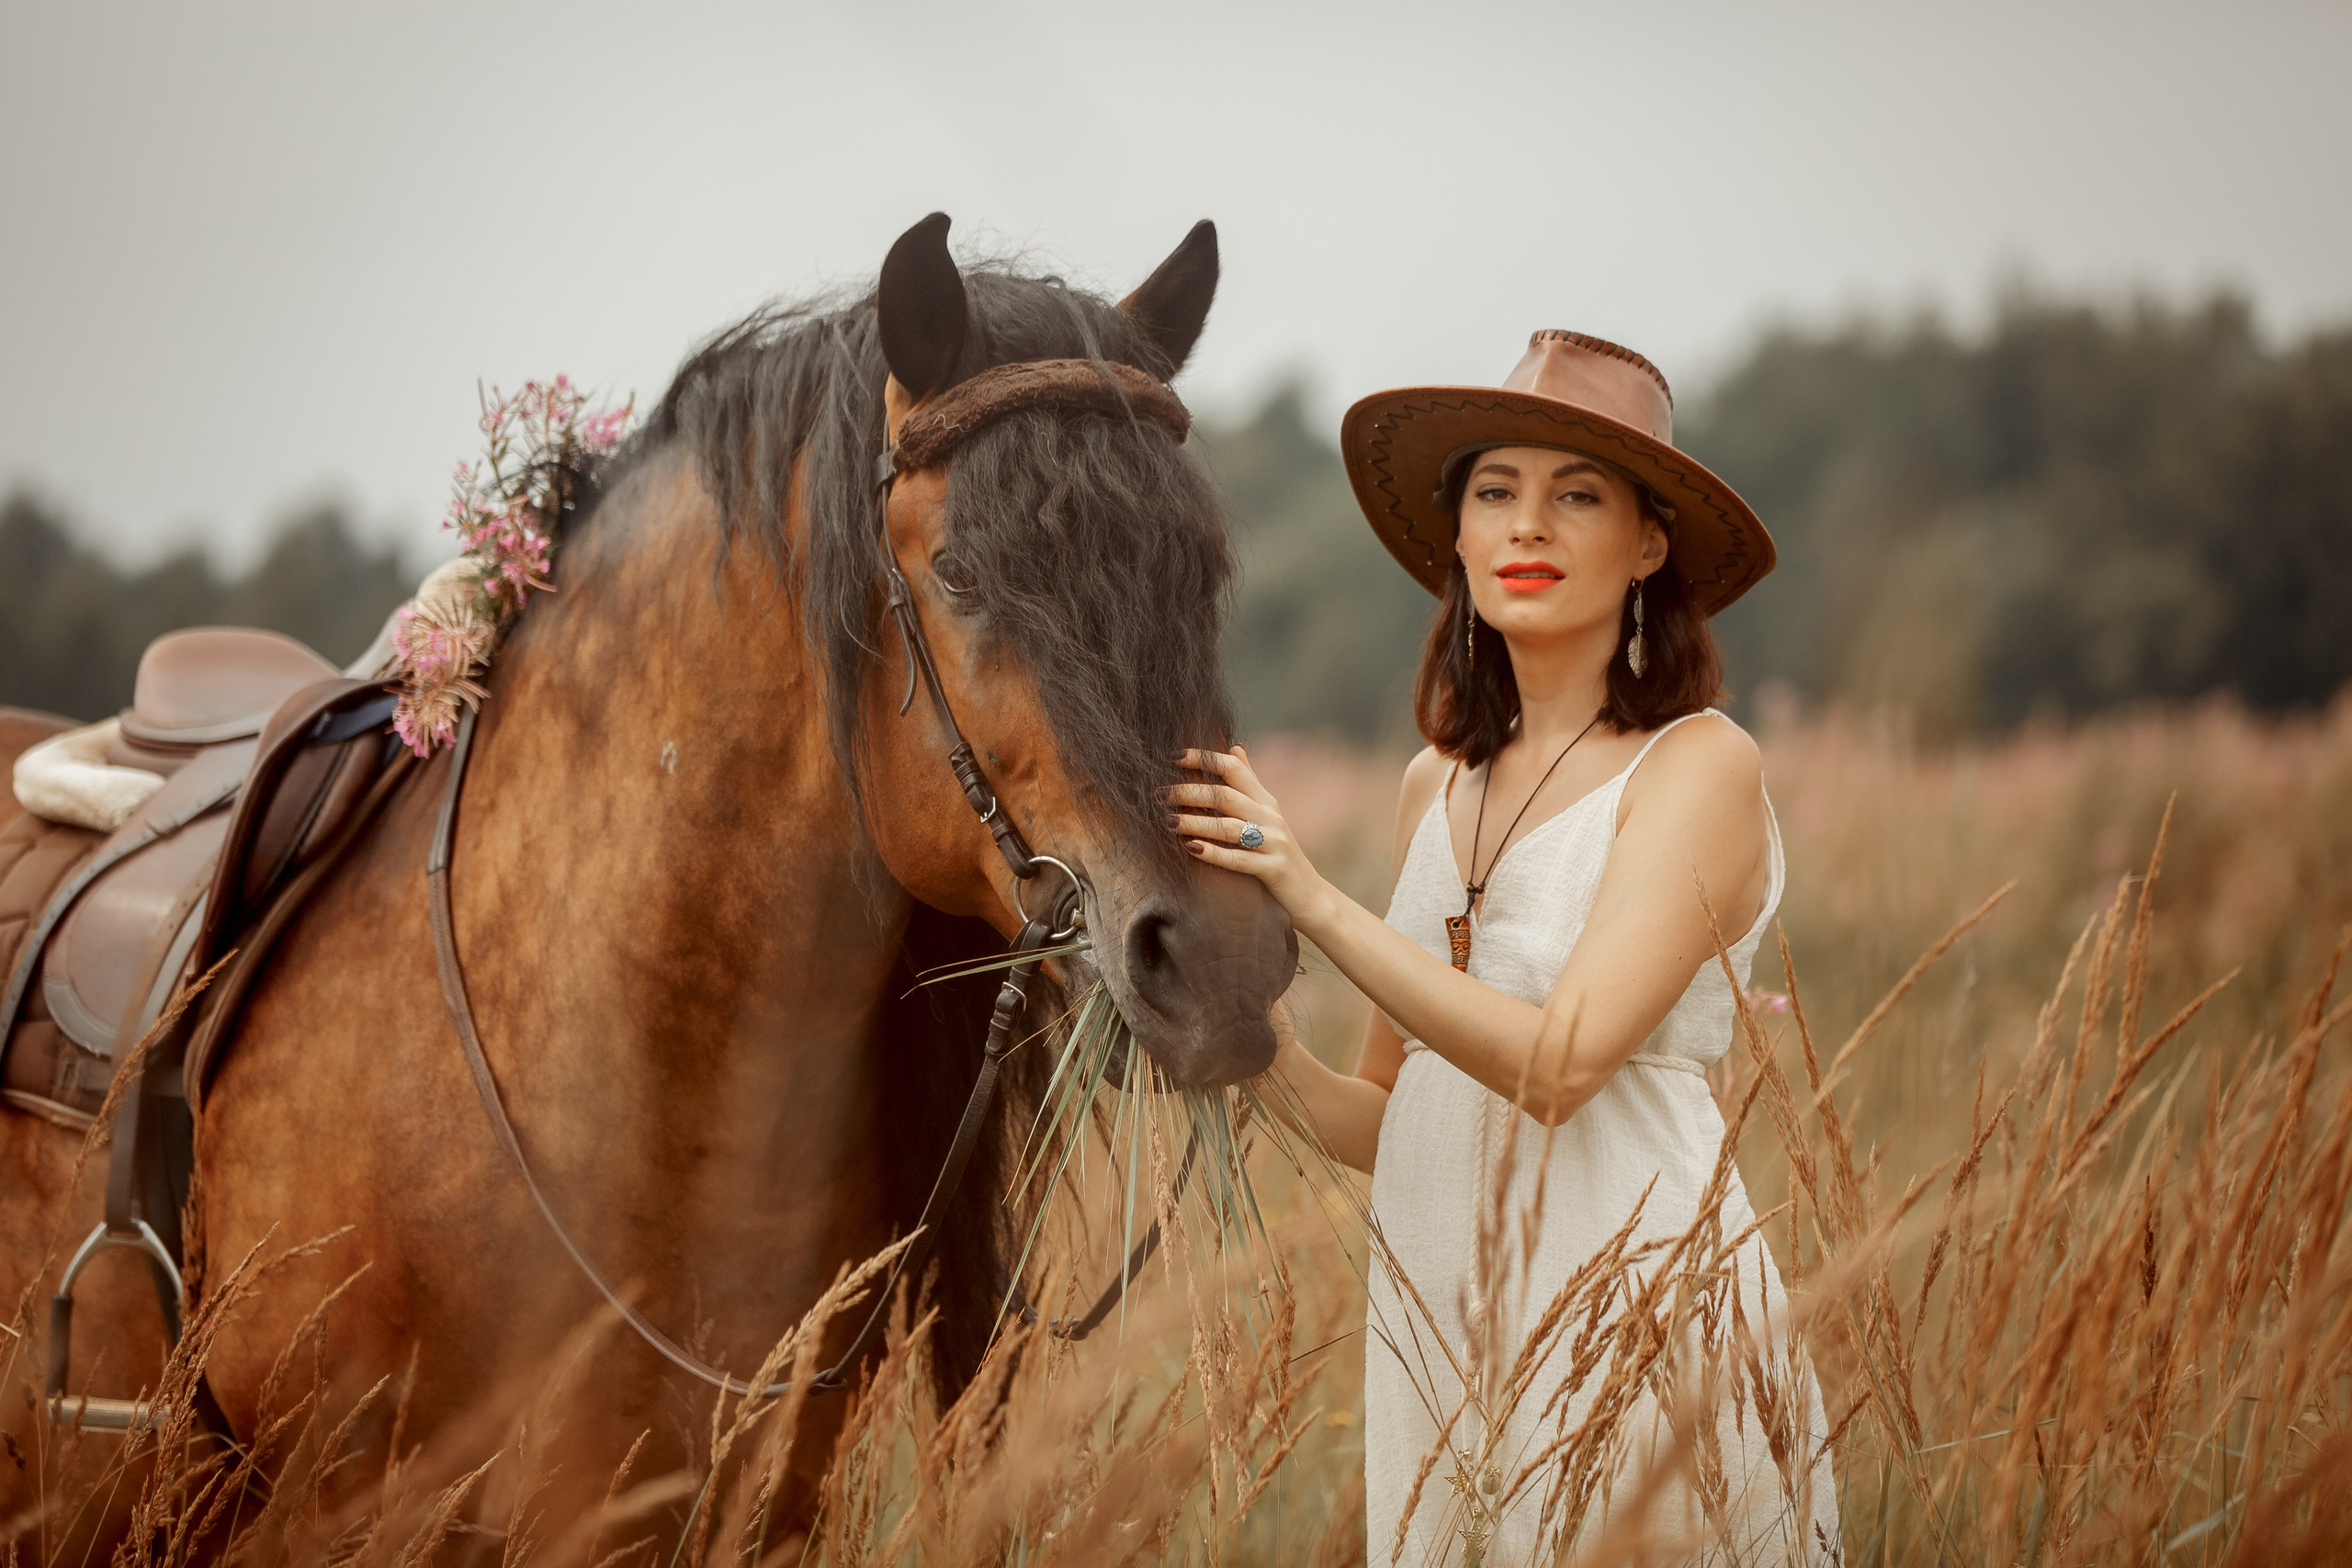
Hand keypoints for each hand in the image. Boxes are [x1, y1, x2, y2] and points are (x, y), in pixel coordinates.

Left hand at [1166, 746, 1330, 926]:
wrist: (1310, 894)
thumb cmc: (1278, 852)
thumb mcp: (1268, 814)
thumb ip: (1249, 782)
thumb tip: (1234, 747)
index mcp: (1266, 800)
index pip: (1234, 768)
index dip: (1204, 759)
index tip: (1173, 757)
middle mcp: (1271, 817)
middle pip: (1225, 796)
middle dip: (1189, 793)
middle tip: (1158, 795)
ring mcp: (1274, 843)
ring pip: (1228, 828)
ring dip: (1194, 823)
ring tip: (1167, 822)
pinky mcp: (1273, 869)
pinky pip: (1239, 860)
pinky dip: (1214, 854)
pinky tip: (1191, 849)